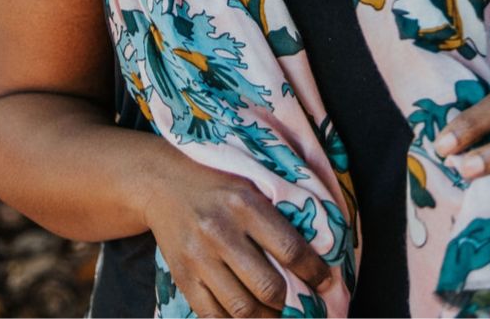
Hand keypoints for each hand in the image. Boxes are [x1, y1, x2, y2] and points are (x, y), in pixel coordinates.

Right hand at [140, 145, 331, 318]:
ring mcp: (199, 258)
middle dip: (293, 305)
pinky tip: (250, 318)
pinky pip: (213, 317)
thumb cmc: (219, 184)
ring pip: (242, 309)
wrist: (164, 183)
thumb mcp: (251, 187)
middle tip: (305, 307)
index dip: (314, 273)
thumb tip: (317, 252)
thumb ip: (278, 215)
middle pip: (268, 287)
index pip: (289, 249)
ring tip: (278, 316)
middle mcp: (221, 232)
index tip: (325, 284)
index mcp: (245, 204)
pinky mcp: (182, 278)